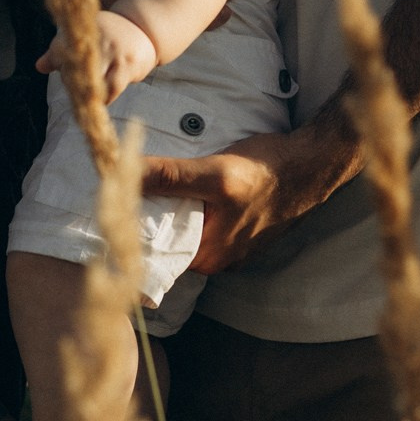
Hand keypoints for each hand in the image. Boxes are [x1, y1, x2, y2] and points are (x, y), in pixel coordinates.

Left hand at [38, 9, 157, 100]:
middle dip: (72, 81)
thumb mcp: (84, 37)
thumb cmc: (108, 35)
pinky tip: (102, 99)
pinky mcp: (128, 65)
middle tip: (75, 90)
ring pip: (92, 80)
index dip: (57, 63)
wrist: (143, 27)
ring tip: (86, 99)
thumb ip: (59, 52)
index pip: (59, 49)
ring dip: (87, 92)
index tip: (63, 75)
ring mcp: (113, 51)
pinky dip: (105, 97)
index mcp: (82, 28)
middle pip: (74, 67)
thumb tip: (39, 67)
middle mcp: (96, 37)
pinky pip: (112, 87)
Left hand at [141, 112, 360, 273]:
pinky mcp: (238, 224)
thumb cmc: (269, 170)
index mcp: (208, 258)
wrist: (314, 163)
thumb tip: (123, 175)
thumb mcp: (215, 172)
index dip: (130, 226)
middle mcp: (218, 258)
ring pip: (185, 224)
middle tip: (124, 182)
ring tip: (152, 177)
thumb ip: (170, 177)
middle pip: (168, 236)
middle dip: (149, 211)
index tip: (106, 203)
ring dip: (170, 203)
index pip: (153, 250)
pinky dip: (192, 199)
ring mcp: (230, 242)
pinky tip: (188, 179)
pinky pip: (203, 216)